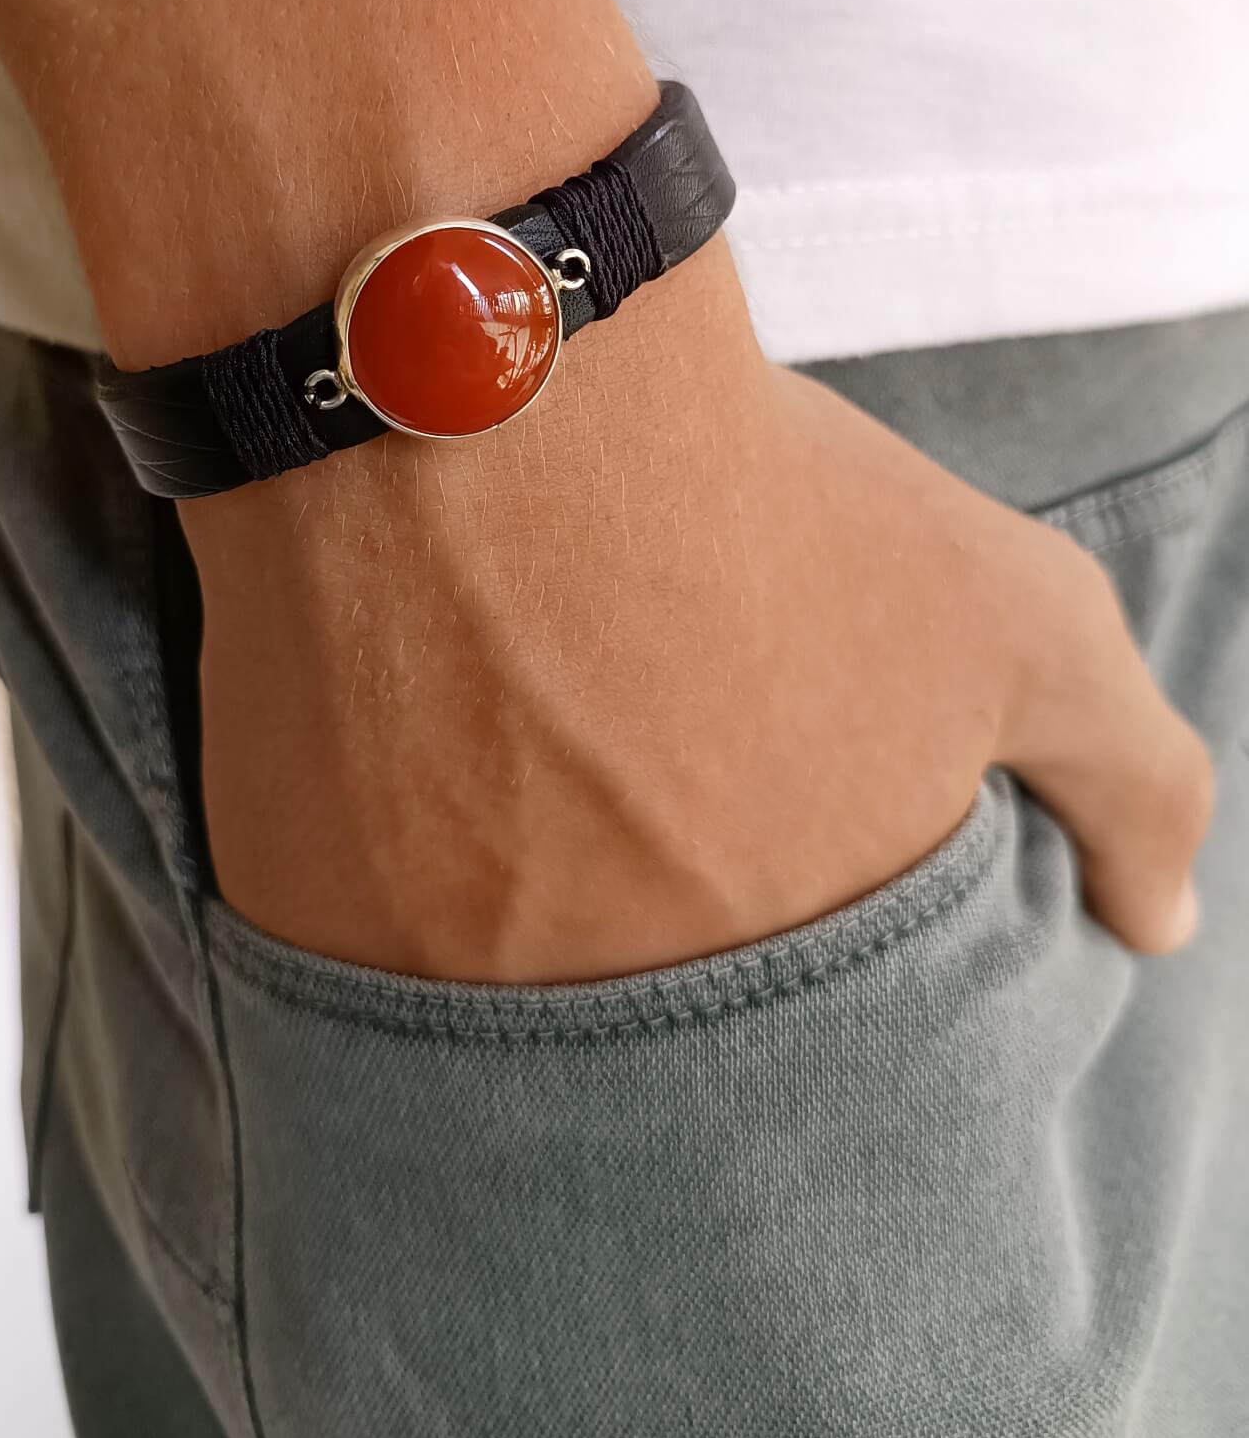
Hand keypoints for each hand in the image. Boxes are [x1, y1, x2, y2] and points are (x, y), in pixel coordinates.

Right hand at [186, 238, 1210, 982]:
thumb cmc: (759, 495)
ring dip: (525, 897)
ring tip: (531, 730)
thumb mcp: (1018, 614)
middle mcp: (588, 1027)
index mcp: (774, 988)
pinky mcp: (279, 908)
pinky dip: (405, 862)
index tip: (760, 833)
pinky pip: (362, 936)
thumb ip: (1131, 785)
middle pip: (645, 1027)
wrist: (476, 376)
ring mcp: (416, 984)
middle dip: (662, 916)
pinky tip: (427, 732)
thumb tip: (1157, 927)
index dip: (796, 931)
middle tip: (638, 766)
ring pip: (493, 996)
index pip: (814, 1060)